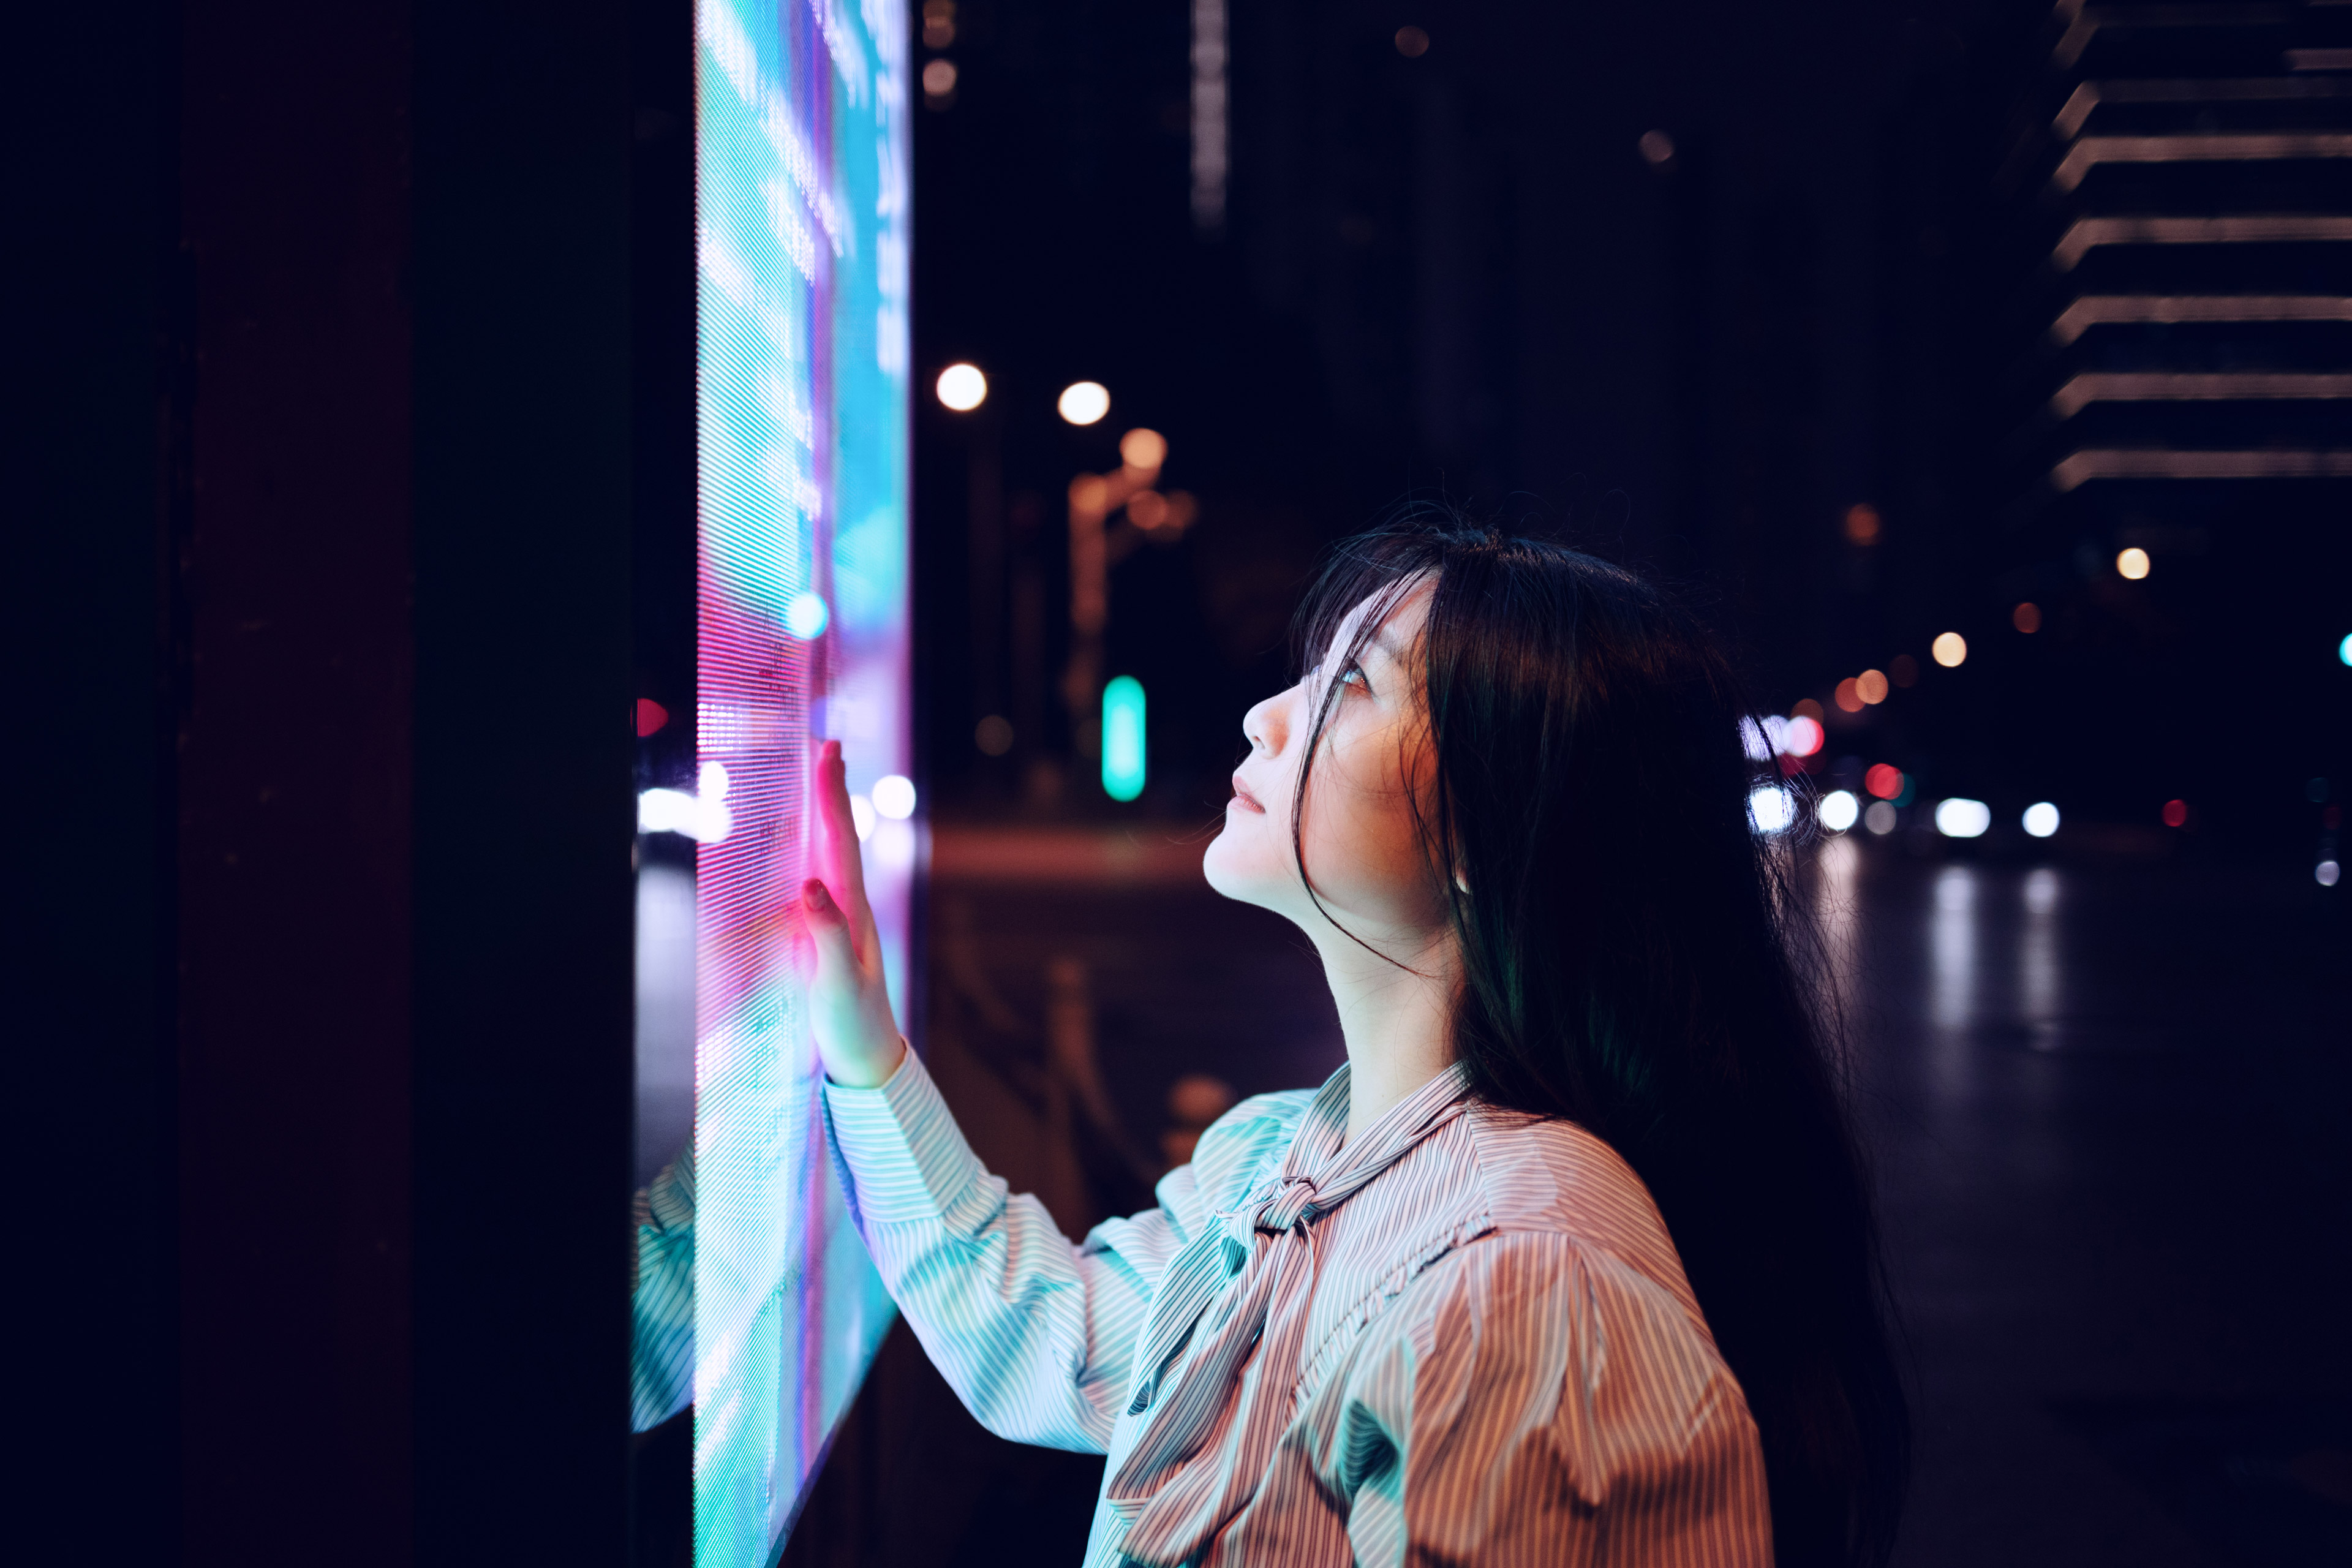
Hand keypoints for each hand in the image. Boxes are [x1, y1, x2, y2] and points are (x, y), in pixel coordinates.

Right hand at [802, 739, 907, 1087]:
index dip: (832, 796)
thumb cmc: (853, 1023)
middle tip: (827, 744)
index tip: (827, 753)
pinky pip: (819, 879)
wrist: (868, 1058)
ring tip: (821, 776)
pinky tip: (806, 845)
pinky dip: (812, 850)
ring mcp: (841, 920)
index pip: (840, 842)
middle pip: (839, 837)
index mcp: (854, 911)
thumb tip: (808, 885)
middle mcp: (851, 907)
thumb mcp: (836, 982)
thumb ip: (824, 934)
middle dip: (832, 790)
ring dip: (825, 813)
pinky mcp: (829, 936)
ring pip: (831, 854)